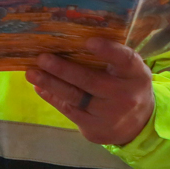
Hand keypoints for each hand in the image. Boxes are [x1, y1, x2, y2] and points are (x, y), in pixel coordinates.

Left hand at [26, 38, 154, 146]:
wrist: (138, 125)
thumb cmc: (125, 87)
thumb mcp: (127, 72)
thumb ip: (109, 59)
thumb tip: (68, 42)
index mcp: (136, 75)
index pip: (125, 60)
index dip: (108, 51)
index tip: (89, 41)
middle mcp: (125, 95)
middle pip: (90, 81)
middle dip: (63, 69)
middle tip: (42, 58)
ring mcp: (109, 114)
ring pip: (74, 97)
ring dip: (50, 84)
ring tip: (31, 73)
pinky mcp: (94, 128)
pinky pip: (69, 110)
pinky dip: (52, 97)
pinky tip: (39, 87)